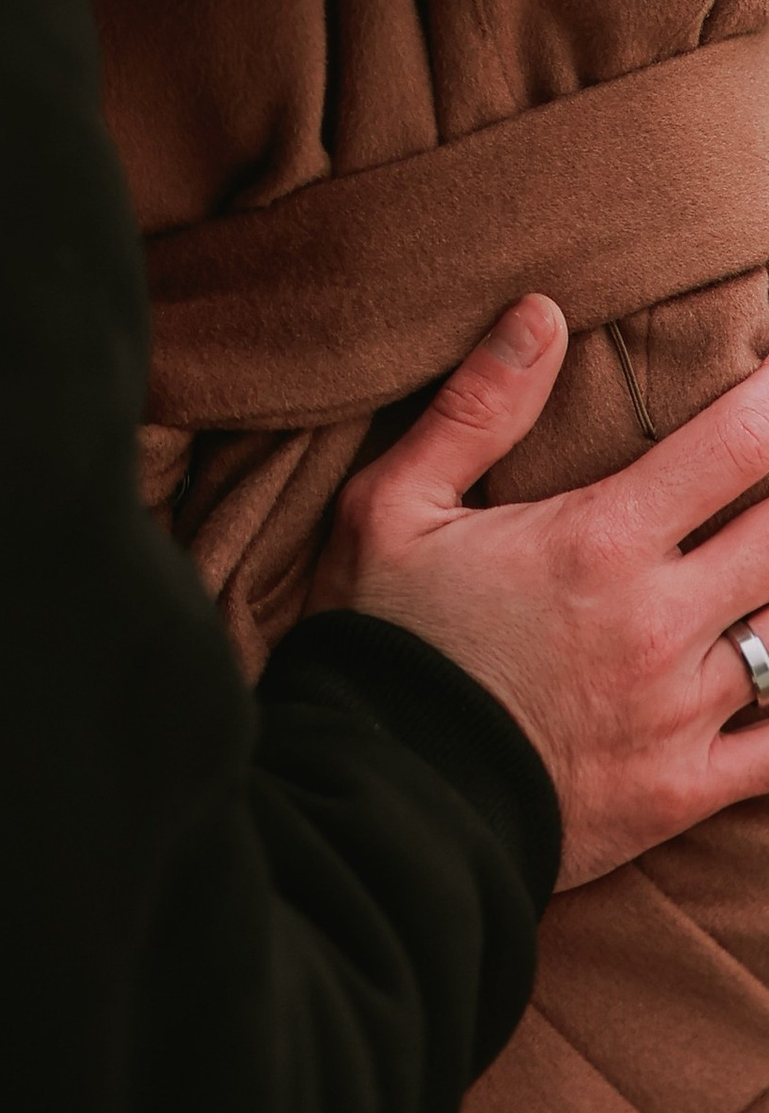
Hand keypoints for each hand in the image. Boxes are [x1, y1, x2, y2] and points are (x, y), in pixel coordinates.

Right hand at [315, 294, 768, 887]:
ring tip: (765, 566)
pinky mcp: (686, 788)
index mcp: (598, 539)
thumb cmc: (382, 637)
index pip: (732, 449)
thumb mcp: (394, 504)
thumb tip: (542, 313)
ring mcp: (683, 712)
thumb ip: (478, 409)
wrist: (382, 799)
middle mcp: (659, 620)